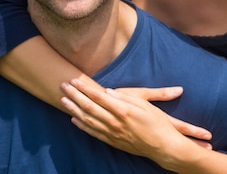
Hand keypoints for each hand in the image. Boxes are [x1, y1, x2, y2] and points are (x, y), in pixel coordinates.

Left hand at [60, 79, 212, 164]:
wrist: (163, 147)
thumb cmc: (157, 123)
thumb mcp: (145, 105)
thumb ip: (125, 98)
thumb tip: (108, 91)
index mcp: (123, 111)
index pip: (98, 97)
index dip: (84, 88)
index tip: (74, 80)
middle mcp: (114, 122)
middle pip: (89, 107)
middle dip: (74, 95)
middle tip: (63, 85)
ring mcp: (112, 133)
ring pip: (88, 120)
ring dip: (73, 109)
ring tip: (63, 100)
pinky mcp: (112, 141)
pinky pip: (93, 133)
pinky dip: (82, 126)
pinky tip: (73, 119)